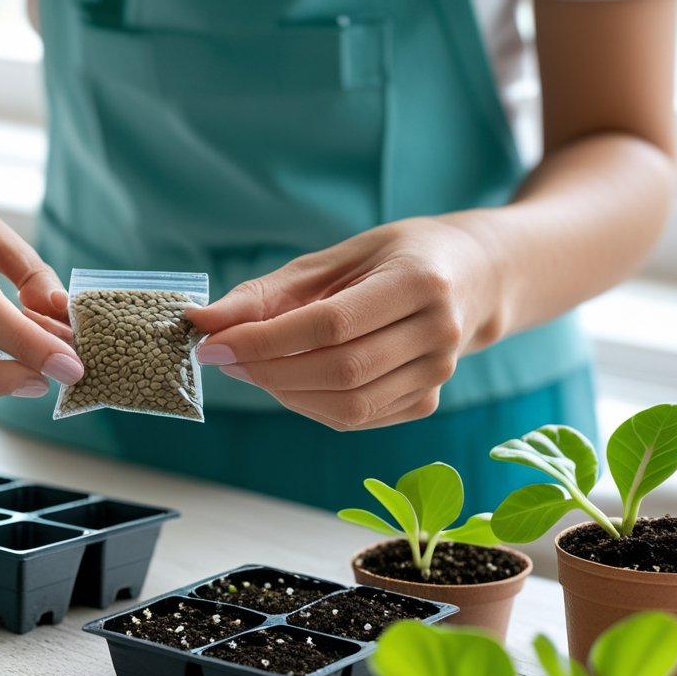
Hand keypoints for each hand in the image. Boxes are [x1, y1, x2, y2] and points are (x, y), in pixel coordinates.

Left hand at [188, 216, 507, 430]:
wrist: (473, 277)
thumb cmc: (393, 258)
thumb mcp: (335, 257)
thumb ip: (270, 292)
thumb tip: (203, 321)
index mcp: (419, 282)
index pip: (331, 324)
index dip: (265, 339)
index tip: (213, 343)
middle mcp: (438, 332)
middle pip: (340, 370)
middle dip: (268, 370)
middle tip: (224, 357)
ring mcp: (439, 374)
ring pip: (348, 404)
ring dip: (285, 392)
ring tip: (253, 367)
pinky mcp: (428, 402)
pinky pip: (358, 417)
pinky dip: (311, 405)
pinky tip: (292, 379)